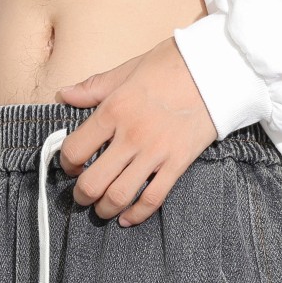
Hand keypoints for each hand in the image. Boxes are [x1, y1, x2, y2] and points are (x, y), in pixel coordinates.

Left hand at [58, 37, 217, 226]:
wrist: (217, 69)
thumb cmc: (171, 65)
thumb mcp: (128, 70)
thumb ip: (94, 87)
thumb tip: (64, 95)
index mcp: (114, 109)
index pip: (75, 149)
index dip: (67, 163)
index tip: (71, 165)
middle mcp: (131, 135)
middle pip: (93, 182)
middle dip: (82, 196)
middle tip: (82, 195)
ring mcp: (155, 152)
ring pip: (119, 196)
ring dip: (105, 209)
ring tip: (102, 208)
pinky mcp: (177, 164)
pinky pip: (152, 199)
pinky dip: (136, 214)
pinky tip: (127, 217)